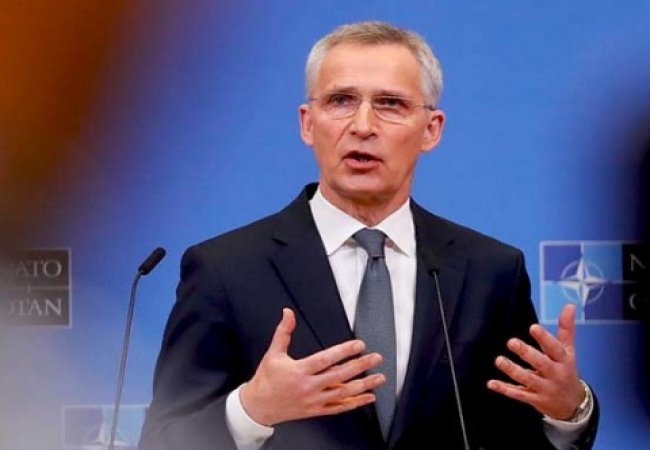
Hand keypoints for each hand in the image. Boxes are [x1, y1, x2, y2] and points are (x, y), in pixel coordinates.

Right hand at [240, 308, 385, 425]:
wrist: (258, 406)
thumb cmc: (266, 379)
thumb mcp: (273, 353)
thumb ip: (283, 332)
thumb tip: (288, 313)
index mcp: (299, 370)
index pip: (326, 359)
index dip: (344, 351)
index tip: (359, 345)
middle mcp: (308, 386)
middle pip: (339, 375)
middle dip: (360, 366)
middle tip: (376, 358)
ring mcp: (314, 400)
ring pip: (343, 393)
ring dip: (363, 385)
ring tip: (379, 377)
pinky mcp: (316, 410)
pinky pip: (339, 407)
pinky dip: (356, 403)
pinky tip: (368, 397)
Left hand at [487, 303, 585, 419]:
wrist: (572, 405)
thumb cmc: (566, 370)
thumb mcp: (569, 351)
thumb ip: (566, 329)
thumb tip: (570, 305)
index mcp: (563, 360)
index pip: (554, 348)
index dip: (545, 338)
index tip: (533, 327)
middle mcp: (554, 374)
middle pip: (541, 364)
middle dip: (527, 353)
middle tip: (511, 342)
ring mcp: (544, 388)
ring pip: (527, 380)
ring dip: (512, 370)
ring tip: (499, 360)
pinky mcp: (533, 399)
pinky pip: (518, 394)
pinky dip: (505, 389)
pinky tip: (491, 383)